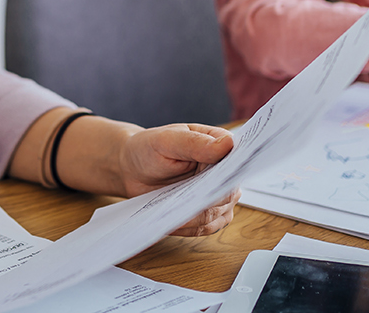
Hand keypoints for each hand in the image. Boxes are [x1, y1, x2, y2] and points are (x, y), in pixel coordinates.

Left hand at [117, 125, 240, 236]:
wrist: (132, 168)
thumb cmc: (149, 148)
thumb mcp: (167, 140)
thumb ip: (196, 143)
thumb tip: (228, 143)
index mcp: (220, 146)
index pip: (236, 163)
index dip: (229, 175)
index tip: (212, 184)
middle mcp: (224, 173)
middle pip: (228, 194)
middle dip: (207, 200)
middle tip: (185, 203)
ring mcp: (218, 196)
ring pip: (218, 215)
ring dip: (196, 217)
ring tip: (174, 214)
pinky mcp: (207, 214)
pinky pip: (206, 227)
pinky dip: (190, 227)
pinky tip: (173, 222)